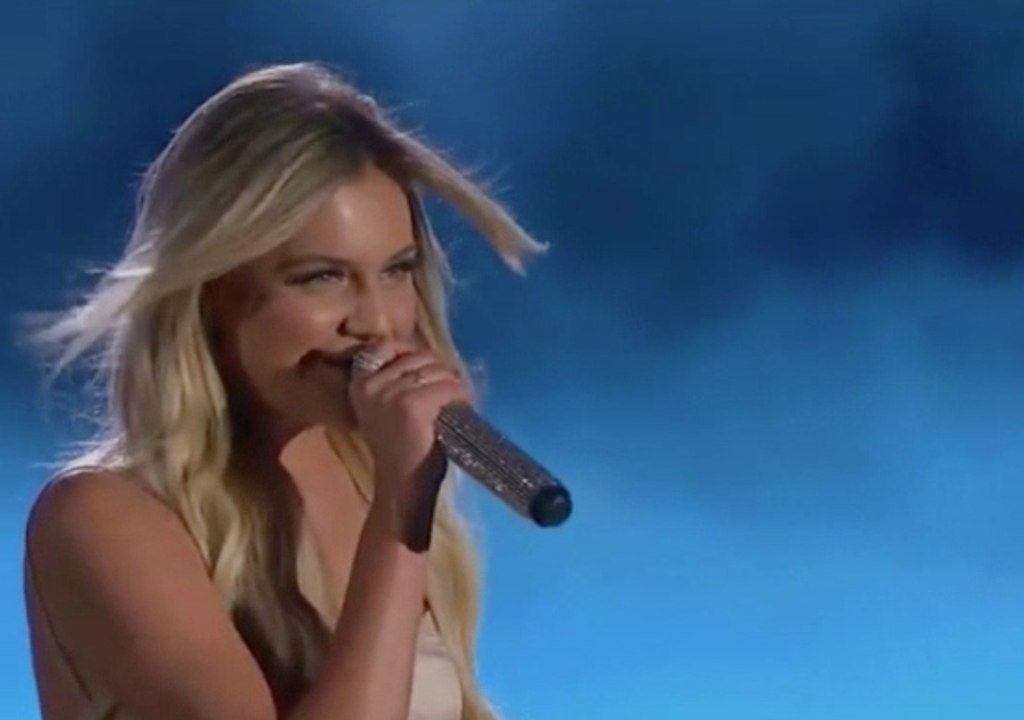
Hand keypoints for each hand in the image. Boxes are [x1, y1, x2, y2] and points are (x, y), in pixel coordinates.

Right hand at [346, 339, 471, 541]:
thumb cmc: (399, 448)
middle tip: (447, 394)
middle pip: (418, 355)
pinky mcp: (413, 405)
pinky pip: (448, 387)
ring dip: (453, 385)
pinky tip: (462, 410)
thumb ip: (394, 380)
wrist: (402, 486)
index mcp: (359, 383)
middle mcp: (371, 384)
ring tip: (455, 404)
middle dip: (439, 371)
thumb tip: (425, 356)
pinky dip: (461, 397)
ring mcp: (392, 393)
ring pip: (436, 370)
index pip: (384, 345)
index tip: (425, 368)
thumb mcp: (384, 408)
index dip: (410, 351)